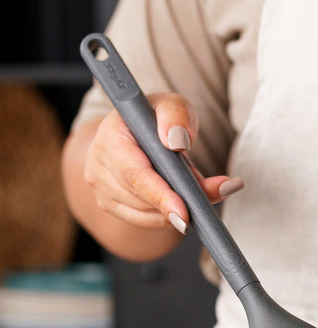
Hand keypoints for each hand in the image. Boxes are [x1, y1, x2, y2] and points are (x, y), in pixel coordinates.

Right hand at [83, 92, 242, 234]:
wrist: (135, 133)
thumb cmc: (156, 120)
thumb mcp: (171, 106)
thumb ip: (176, 116)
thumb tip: (177, 142)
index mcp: (110, 135)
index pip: (134, 173)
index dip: (160, 195)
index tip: (184, 212)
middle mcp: (99, 163)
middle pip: (140, 197)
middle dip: (177, 204)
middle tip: (208, 203)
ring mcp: (101, 187)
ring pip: (146, 213)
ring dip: (175, 209)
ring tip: (196, 192)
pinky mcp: (110, 205)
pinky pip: (146, 221)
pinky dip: (168, 217)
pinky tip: (181, 203)